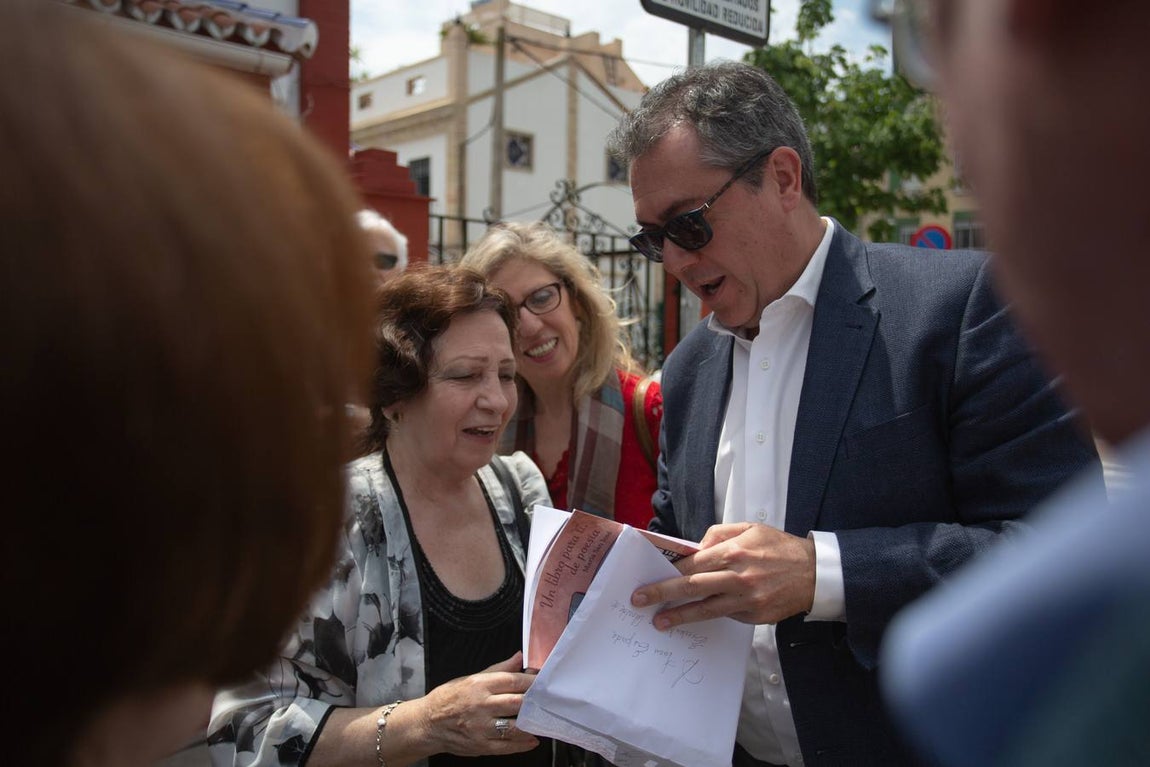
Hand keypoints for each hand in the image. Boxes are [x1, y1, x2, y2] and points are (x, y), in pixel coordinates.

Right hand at [414, 652, 538, 756]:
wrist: (427, 724)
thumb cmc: (449, 698)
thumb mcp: (471, 678)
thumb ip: (499, 669)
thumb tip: (519, 658)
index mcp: (479, 685)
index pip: (513, 682)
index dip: (533, 682)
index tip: (545, 682)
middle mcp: (481, 706)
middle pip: (517, 703)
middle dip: (536, 702)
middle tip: (549, 701)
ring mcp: (481, 728)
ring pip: (515, 727)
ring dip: (532, 724)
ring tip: (542, 720)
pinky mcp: (481, 746)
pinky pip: (507, 746)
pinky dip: (523, 743)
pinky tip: (532, 739)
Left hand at [631, 523, 815, 628]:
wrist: (815, 573)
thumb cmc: (780, 548)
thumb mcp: (750, 528)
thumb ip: (719, 534)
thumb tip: (695, 547)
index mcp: (733, 551)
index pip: (692, 563)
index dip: (669, 571)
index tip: (650, 575)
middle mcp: (737, 576)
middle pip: (691, 586)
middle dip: (662, 593)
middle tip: (640, 600)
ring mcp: (746, 599)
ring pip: (705, 609)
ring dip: (679, 615)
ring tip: (659, 621)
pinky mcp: (754, 616)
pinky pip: (725, 615)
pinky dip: (708, 616)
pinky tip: (692, 618)